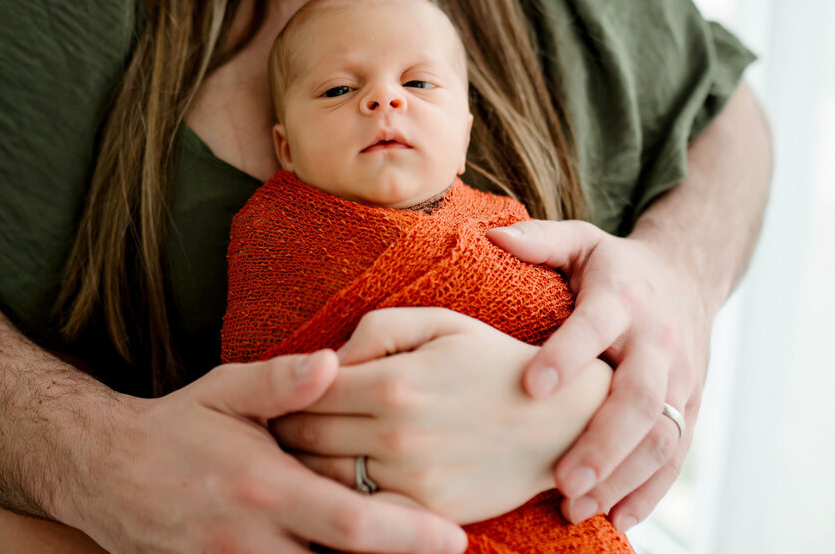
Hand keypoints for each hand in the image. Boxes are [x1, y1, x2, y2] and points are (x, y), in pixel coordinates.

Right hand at [66, 350, 467, 553]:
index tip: (454, 538)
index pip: (352, 525)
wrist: (104, 473)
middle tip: (447, 552)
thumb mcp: (225, 391)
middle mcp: (252, 542)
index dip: (408, 536)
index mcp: (265, 488)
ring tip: (405, 553)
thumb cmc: (177, 426)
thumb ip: (281, 383)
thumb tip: (334, 362)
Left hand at [271, 308, 612, 523]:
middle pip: (303, 436)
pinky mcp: (427, 511)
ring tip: (294, 453)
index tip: (278, 392)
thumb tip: (327, 359)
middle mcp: (396, 433)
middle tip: (273, 424)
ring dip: (300, 466)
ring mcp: (411, 478)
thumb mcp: (440, 322)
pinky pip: (362, 511)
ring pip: (322, 479)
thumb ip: (376, 330)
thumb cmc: (494, 362)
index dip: (285, 390)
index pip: (305, 389)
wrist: (561, 420)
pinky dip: (339, 499)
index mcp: (393, 381)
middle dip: (281, 429)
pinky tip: (334, 484)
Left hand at [487, 220, 710, 531]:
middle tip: (563, 478)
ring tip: (578, 505)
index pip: (597, 326)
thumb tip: (490, 236)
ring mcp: (681, 380)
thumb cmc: (615, 267)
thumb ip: (539, 240)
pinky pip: (676, 456)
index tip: (531, 386)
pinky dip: (650, 492)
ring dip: (623, 477)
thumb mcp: (581, 242)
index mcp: (622, 298)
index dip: (568, 355)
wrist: (687, 279)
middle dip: (603, 441)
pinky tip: (616, 518)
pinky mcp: (691, 408)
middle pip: (640, 397)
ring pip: (662, 436)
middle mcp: (657, 342)